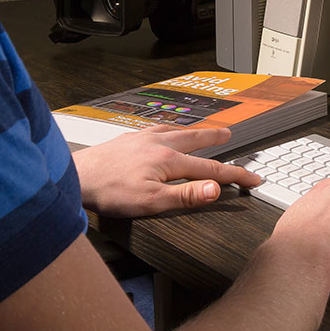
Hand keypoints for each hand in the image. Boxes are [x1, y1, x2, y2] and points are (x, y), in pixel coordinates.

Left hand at [71, 125, 262, 217]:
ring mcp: (142, 139)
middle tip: (230, 136)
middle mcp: (158, 144)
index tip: (253, 179)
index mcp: (169, 160)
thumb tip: (215, 189)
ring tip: (203, 130)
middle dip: (216, 140)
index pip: (211, 170)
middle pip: (196, 140)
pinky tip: (163, 131)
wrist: (76, 176)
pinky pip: (156, 128)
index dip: (235, 175)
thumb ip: (185, 195)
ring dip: (194, 132)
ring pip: (177, 131)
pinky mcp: (128, 139)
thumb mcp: (151, 202)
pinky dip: (168, 128)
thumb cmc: (109, 191)